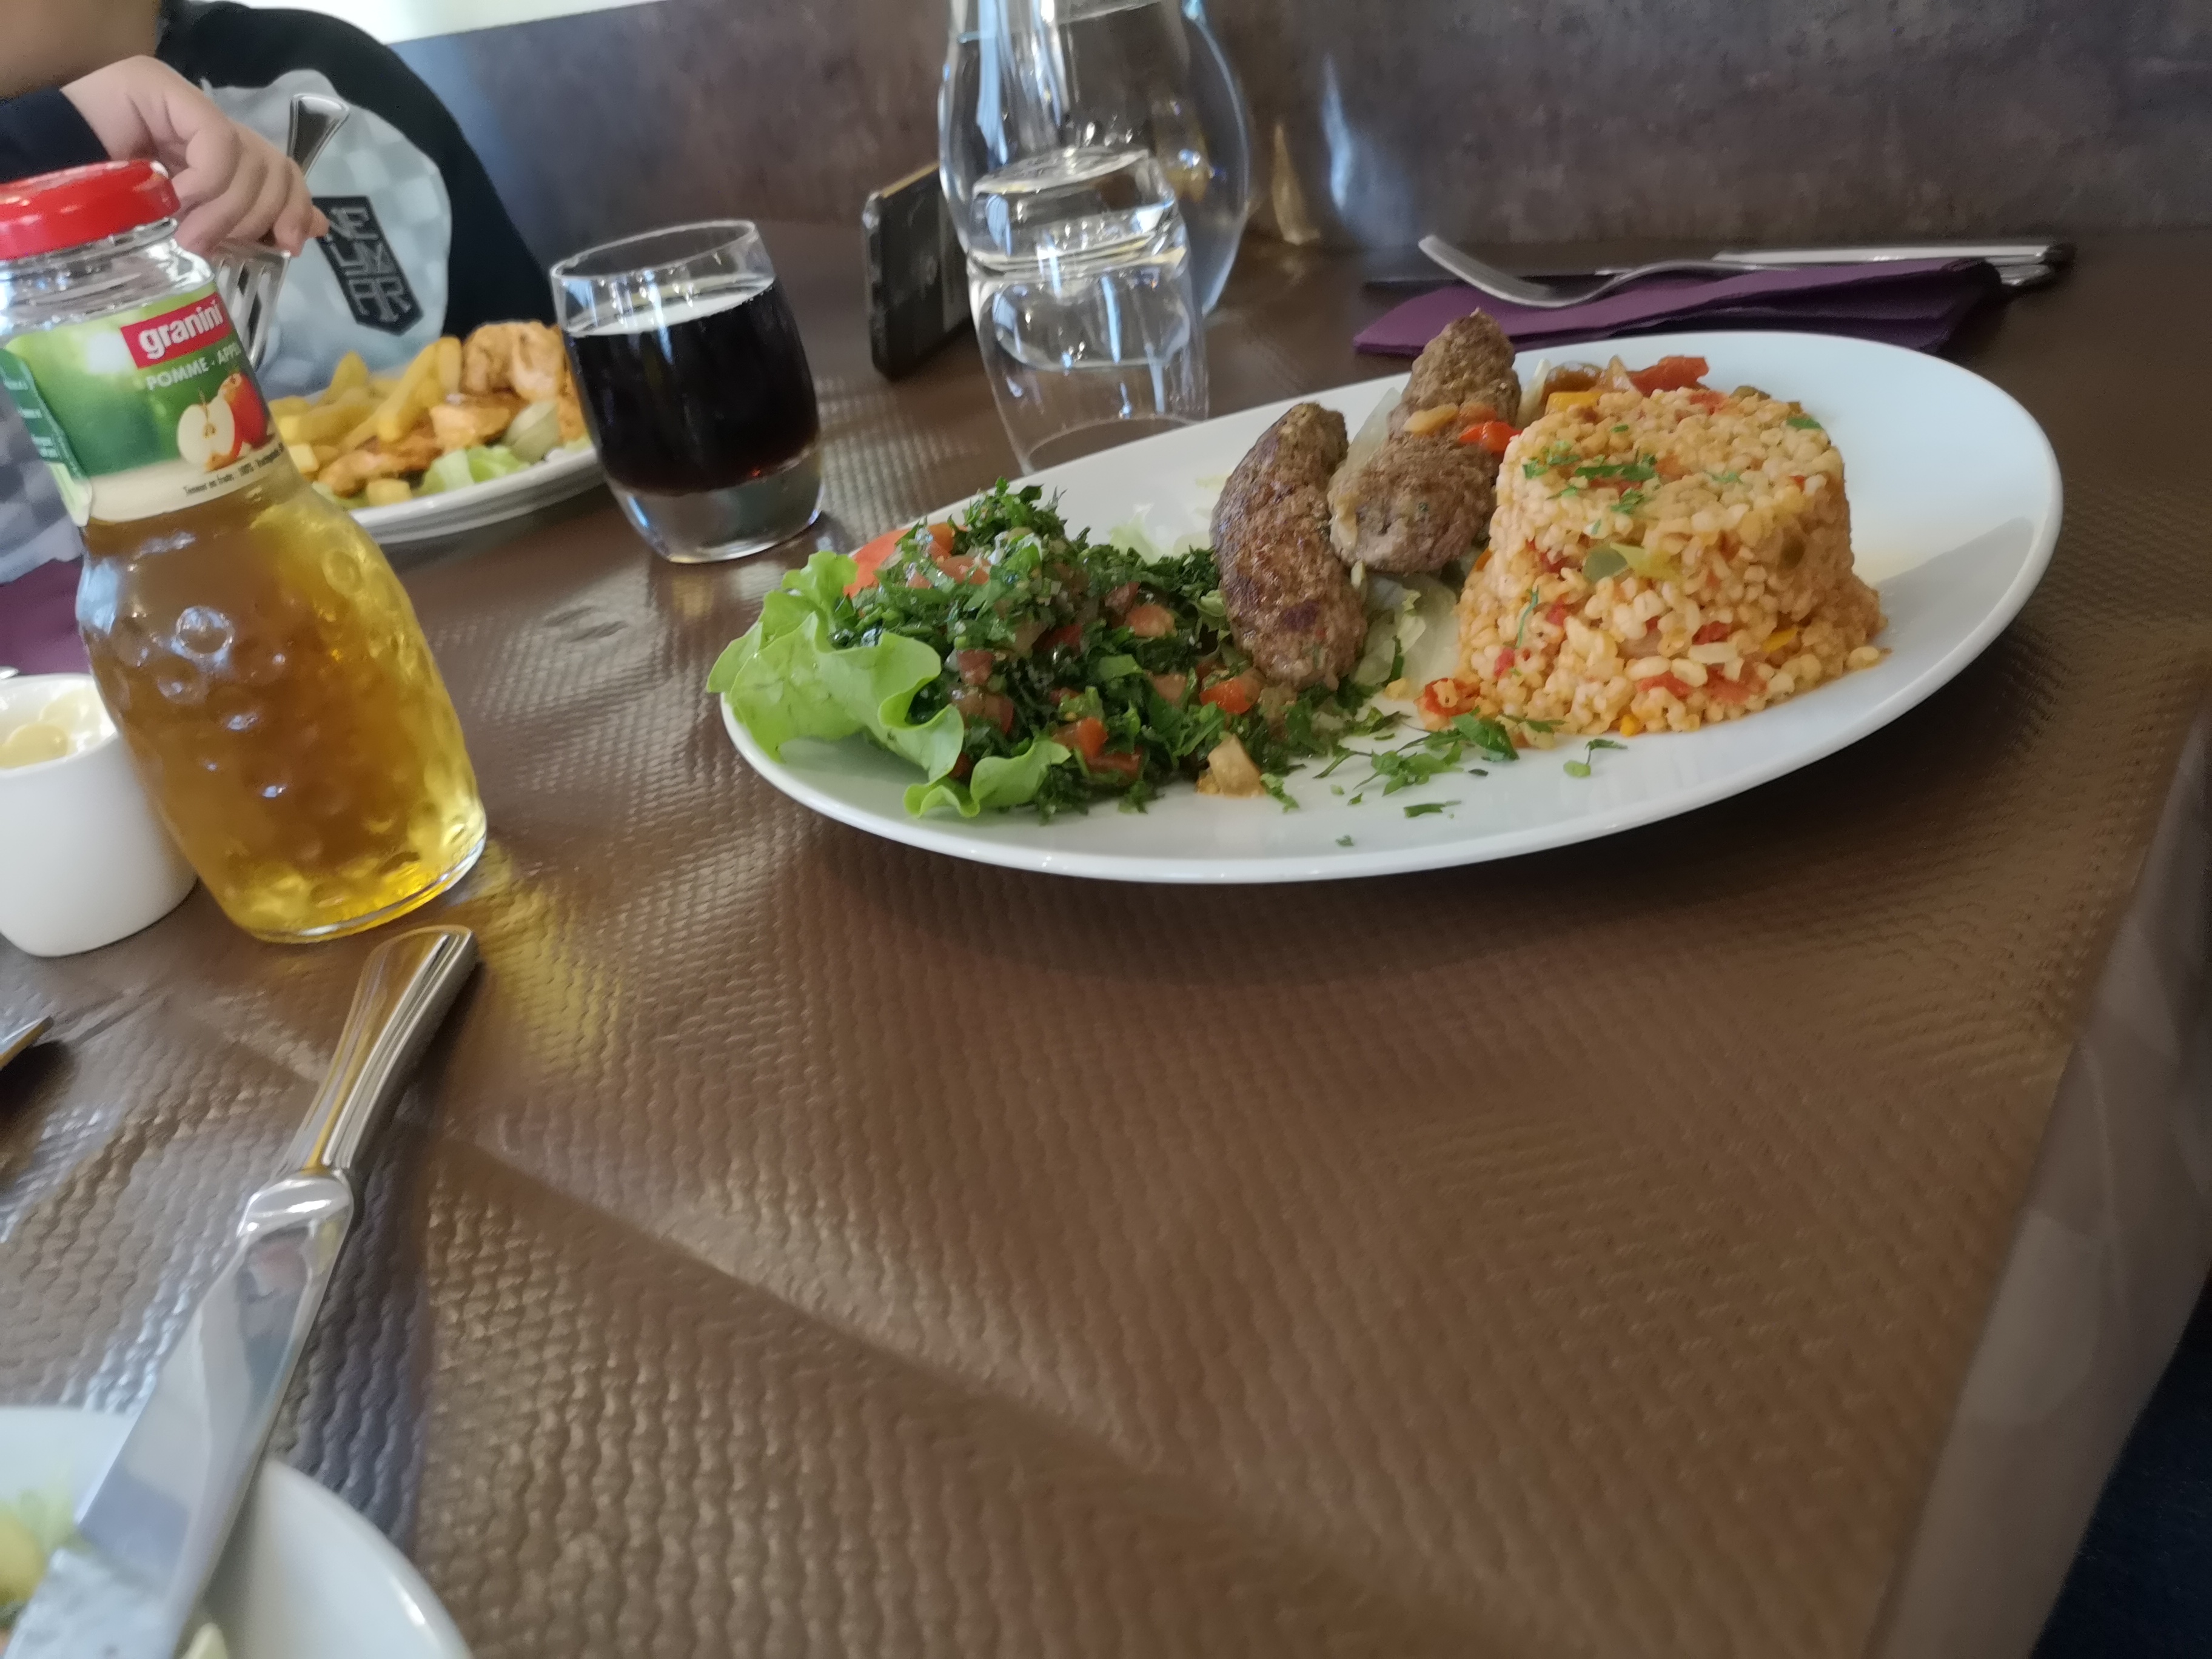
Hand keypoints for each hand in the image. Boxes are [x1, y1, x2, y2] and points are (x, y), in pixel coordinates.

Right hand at [61, 57, 326, 254]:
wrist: (44, 186)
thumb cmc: (106, 214)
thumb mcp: (187, 227)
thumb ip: (243, 224)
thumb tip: (312, 230)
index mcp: (217, 160)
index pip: (281, 171)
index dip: (294, 207)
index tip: (287, 245)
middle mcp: (207, 127)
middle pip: (274, 165)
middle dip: (259, 215)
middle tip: (216, 246)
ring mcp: (184, 104)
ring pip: (250, 157)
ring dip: (226, 210)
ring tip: (190, 236)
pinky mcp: (163, 89)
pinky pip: (217, 142)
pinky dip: (206, 183)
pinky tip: (178, 203)